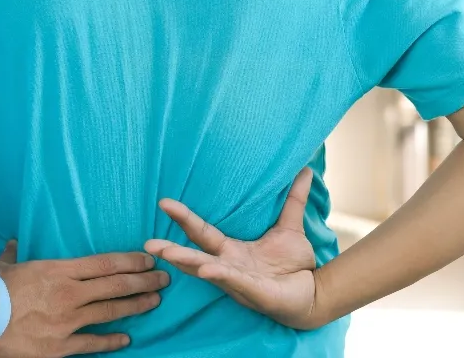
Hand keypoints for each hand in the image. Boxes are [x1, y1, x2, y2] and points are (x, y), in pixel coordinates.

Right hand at [0, 241, 169, 357]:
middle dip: (144, 281)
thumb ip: (14, 255)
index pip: (105, 263)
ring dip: (136, 305)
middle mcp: (70, 294)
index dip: (131, 261)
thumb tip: (12, 243)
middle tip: (164, 278)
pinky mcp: (60, 346)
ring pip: (111, 311)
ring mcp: (68, 321)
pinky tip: (127, 338)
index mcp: (60, 271)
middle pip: (116, 285)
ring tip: (155, 301)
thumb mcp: (5, 266)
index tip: (149, 259)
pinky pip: (93, 343)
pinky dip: (112, 341)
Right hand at [144, 168, 324, 329]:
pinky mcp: (255, 293)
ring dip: (188, 262)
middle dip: (172, 249)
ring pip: (208, 271)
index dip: (184, 218)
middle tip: (148, 242)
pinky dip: (222, 276)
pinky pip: (236, 282)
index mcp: (231, 250)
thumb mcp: (290, 228)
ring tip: (167, 253)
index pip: (202, 232)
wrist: (315, 293)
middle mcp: (228, 266)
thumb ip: (293, 200)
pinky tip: (208, 269)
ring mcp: (239, 282)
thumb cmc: (295, 265)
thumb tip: (305, 170)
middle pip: (195, 255)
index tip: (163, 202)